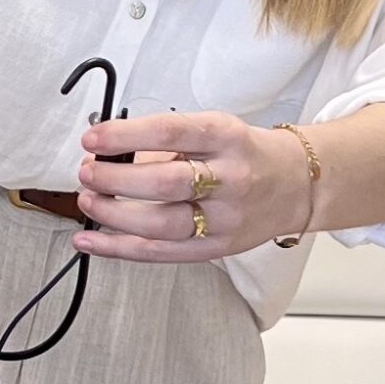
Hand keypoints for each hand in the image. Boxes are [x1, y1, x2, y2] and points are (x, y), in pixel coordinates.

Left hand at [75, 110, 311, 261]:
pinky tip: (91, 240)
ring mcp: (225, 218)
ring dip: (113, 214)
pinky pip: (161, 253)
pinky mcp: (218, 247)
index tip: (93, 139)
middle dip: (115, 179)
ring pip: (160, 225)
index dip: (124, 136)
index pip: (170, 132)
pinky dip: (119, 248)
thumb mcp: (214, 130)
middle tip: (88, 172)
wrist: (296, 185)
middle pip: (165, 184)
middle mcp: (230, 178)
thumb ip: (166, 142)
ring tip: (88, 199)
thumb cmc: (247, 154)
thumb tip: (108, 154)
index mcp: (227, 138)